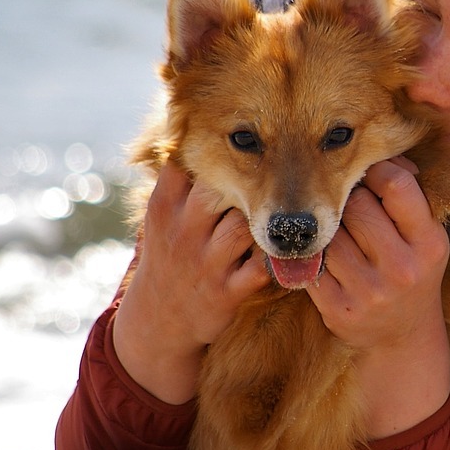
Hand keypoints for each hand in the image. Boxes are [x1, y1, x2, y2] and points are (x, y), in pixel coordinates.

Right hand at [113, 162, 270, 403]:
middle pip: (218, 191)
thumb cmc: (171, 254)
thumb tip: (201, 127)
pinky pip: (261, 267)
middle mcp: (183, 233)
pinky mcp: (227, 293)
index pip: (186, 165)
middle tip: (272, 176)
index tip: (243, 143)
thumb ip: (184, 179)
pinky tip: (292, 247)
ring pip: (243, 227)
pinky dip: (279, 257)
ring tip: (282, 212)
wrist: (158, 321)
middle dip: (246, 182)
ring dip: (265, 220)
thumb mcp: (164, 216)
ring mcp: (205, 264)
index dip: (216, 151)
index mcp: (165, 208)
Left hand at [307, 158, 449, 437]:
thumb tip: (379, 154)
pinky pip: (313, 265)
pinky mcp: (339, 310)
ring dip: (329, 229)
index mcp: (430, 244)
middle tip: (348, 203)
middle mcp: (403, 268)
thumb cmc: (412, 271)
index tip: (368, 175)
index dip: (376, 171)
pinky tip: (324, 257)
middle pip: (356, 205)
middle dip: (348, 199)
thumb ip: (407, 199)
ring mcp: (370, 292)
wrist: (402, 337)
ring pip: (330, 235)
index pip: (396, 185)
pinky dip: (314, 257)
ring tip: (339, 233)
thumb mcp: (425, 238)